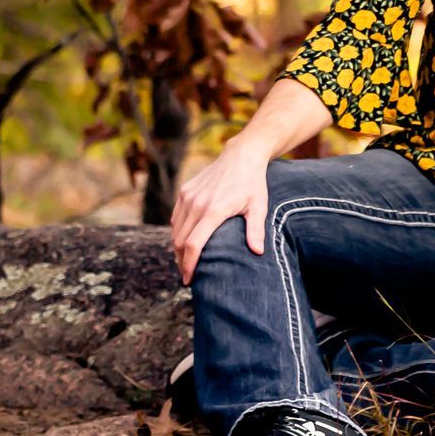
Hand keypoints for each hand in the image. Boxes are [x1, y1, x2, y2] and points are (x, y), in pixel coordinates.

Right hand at [170, 138, 271, 284]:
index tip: (189, 279)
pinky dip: (177, 232)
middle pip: (180, 241)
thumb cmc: (253, 183)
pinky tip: (185, 242)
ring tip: (185, 262)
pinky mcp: (185, 191)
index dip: (189, 264)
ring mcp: (188, 197)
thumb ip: (256, 229)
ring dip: (177, 249)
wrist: (241, 156)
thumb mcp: (259, 206)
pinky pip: (176, 218)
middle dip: (181, 261)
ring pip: (175, 230)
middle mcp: (196, 204)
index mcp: (213, 210)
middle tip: (188, 276)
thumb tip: (257, 252)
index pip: (193, 244)